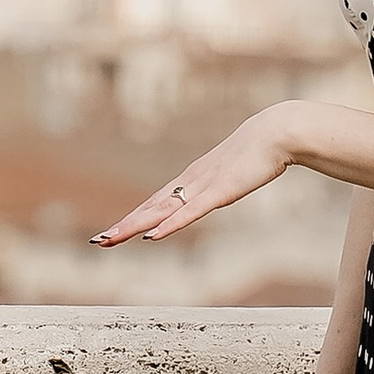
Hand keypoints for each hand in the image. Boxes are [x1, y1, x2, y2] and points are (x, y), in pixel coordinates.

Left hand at [92, 109, 296, 248]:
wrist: (275, 132)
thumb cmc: (258, 151)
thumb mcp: (235, 173)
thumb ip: (224, 182)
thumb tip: (220, 189)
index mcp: (193, 179)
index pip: (157, 203)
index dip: (134, 218)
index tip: (115, 231)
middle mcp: (190, 182)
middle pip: (151, 208)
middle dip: (124, 225)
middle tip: (98, 240)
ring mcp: (202, 186)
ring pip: (161, 211)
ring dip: (134, 226)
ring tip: (110, 238)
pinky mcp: (218, 192)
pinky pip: (190, 212)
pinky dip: (170, 225)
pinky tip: (152, 235)